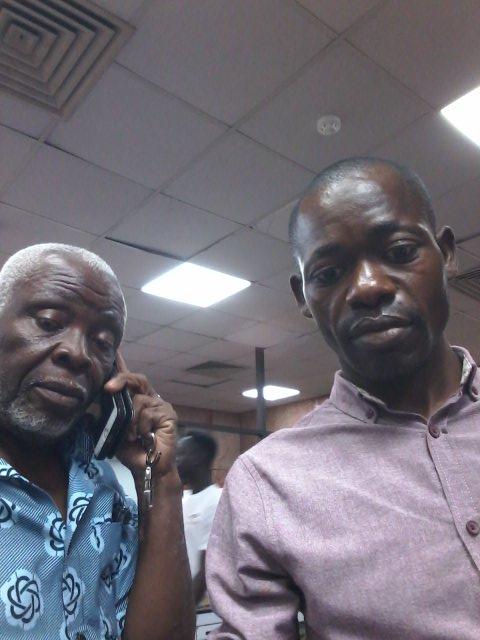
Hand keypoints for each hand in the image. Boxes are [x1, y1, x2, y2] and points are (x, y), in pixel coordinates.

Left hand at [104, 353, 177, 480]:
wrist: (147, 468)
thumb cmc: (130, 450)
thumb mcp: (111, 432)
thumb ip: (102, 418)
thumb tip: (88, 409)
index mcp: (136, 399)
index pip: (128, 378)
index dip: (121, 363)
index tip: (113, 349)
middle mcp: (150, 398)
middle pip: (136, 379)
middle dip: (121, 380)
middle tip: (108, 388)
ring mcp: (161, 405)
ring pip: (139, 400)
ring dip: (130, 420)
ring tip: (132, 436)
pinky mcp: (168, 414)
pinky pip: (148, 413)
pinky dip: (141, 426)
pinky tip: (144, 437)